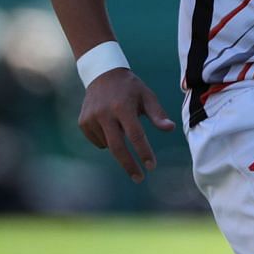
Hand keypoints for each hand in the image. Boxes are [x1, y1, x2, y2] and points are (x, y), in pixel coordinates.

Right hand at [77, 67, 175, 181]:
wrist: (102, 74)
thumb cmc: (130, 88)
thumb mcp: (147, 96)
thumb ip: (157, 114)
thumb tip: (170, 129)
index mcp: (122, 106)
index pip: (135, 135)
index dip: (143, 152)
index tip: (151, 166)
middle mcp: (104, 113)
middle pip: (117, 147)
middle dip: (129, 165)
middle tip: (139, 178)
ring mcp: (91, 118)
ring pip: (108, 144)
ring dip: (119, 144)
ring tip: (121, 125)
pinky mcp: (83, 122)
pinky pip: (98, 141)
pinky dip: (107, 140)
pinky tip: (110, 125)